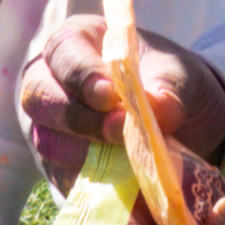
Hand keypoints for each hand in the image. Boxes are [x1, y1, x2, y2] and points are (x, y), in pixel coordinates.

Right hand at [18, 13, 224, 190]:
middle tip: (119, 130)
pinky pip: (61, 177)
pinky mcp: (58, 165)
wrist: (185, 122)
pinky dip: (90, 183)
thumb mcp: (179, 75)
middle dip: (79, 118)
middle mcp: (51, 81)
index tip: (110, 96)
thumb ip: (168, 88)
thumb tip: (159, 111)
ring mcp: (50, 126)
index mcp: (78, 42)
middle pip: (40, 98)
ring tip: (127, 159)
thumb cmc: (170, 82)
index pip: (63, 52)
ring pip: (47, 141)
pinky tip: (121, 183)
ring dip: (85, 154)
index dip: (81, 75)